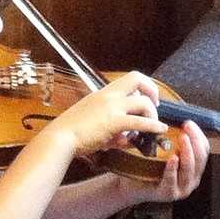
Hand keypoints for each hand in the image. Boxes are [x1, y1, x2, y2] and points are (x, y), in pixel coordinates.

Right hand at [48, 71, 167, 156]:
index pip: (128, 79)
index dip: (142, 86)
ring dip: (152, 113)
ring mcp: (111, 108)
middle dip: (152, 90)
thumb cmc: (71, 133)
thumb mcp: (93, 124)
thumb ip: (113, 130)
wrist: (59, 138)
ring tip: (155, 124)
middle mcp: (108, 96)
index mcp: (102, 94)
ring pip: (142, 102)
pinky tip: (159, 130)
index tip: (148, 98)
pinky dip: (153, 125)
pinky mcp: (113, 122)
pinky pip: (140, 122)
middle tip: (156, 105)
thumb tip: (127, 139)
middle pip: (137, 79)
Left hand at [126, 120, 209, 203]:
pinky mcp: (168, 194)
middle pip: (200, 159)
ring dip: (188, 153)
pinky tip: (172, 159)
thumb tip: (175, 117)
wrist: (130, 185)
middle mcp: (191, 179)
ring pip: (189, 170)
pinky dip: (173, 170)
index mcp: (194, 168)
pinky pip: (172, 182)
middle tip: (187, 128)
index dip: (199, 136)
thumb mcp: (163, 150)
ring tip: (183, 139)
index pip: (204, 150)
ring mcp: (181, 189)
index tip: (189, 123)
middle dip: (195, 141)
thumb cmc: (147, 167)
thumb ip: (172, 139)